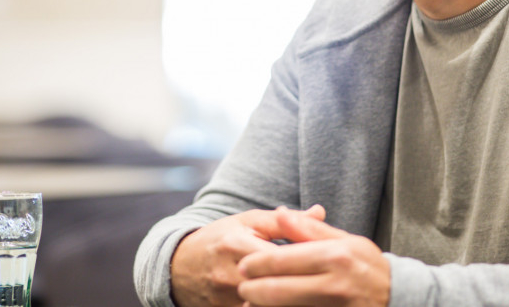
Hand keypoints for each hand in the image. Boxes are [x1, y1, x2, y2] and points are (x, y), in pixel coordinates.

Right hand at [170, 207, 326, 306]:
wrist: (179, 267)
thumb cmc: (221, 238)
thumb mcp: (248, 222)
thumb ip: (285, 221)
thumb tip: (321, 211)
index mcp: (237, 245)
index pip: (279, 258)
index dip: (306, 262)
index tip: (330, 264)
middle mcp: (229, 274)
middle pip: (275, 286)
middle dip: (301, 287)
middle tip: (327, 284)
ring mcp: (225, 299)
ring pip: (266, 305)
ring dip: (290, 300)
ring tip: (315, 297)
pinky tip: (296, 302)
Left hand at [237, 206, 389, 306]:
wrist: (399, 298)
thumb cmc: (367, 267)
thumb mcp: (345, 241)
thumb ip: (310, 229)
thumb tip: (279, 213)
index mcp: (334, 256)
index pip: (282, 260)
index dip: (256, 264)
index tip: (243, 265)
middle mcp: (334, 284)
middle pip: (278, 290)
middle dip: (252, 290)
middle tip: (242, 286)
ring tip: (251, 302)